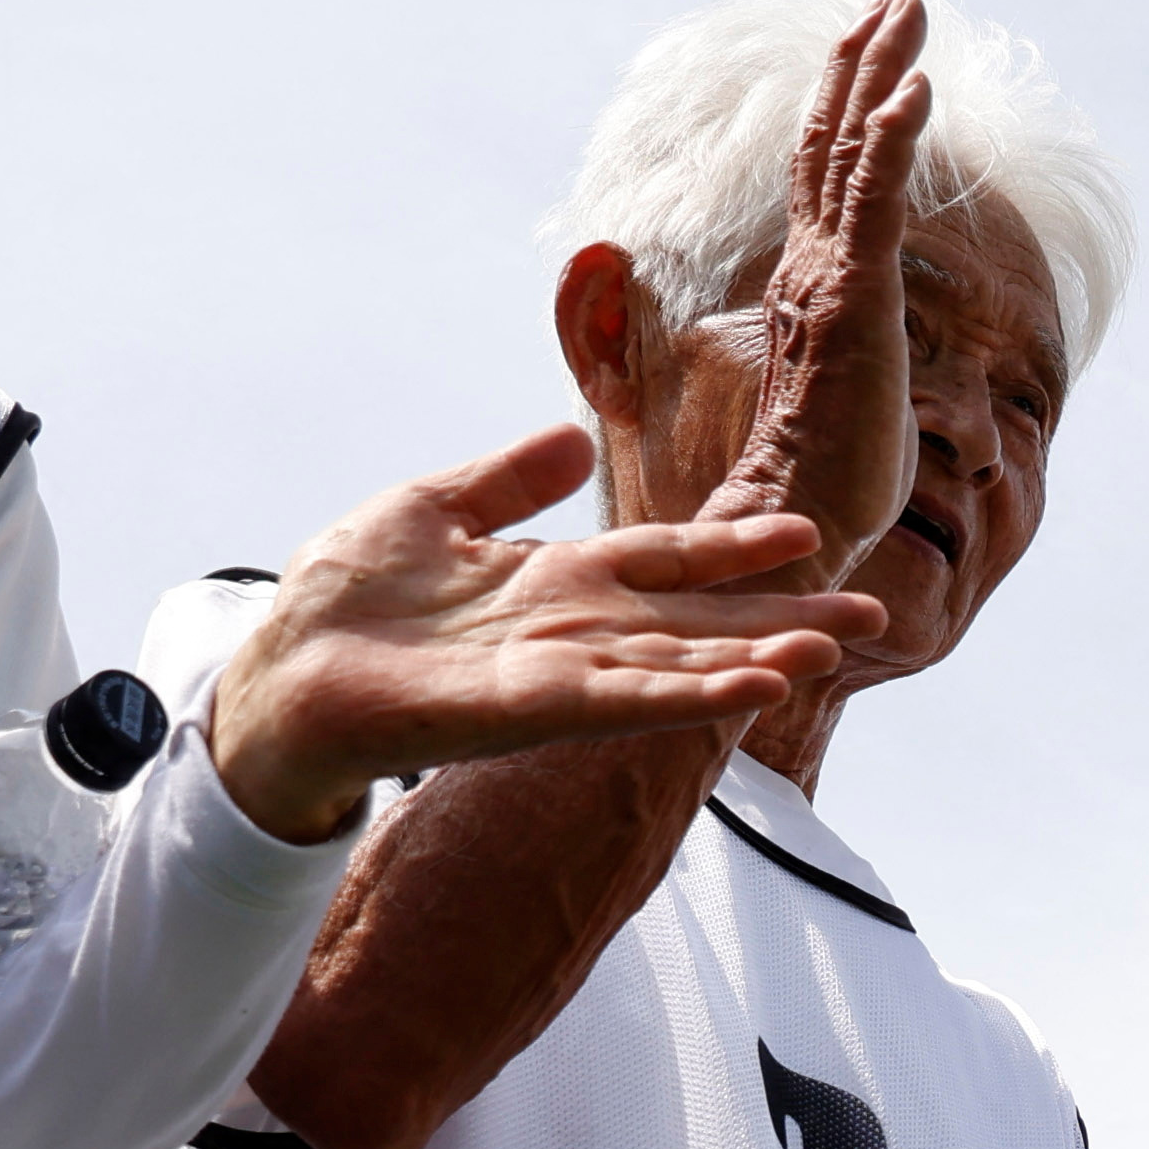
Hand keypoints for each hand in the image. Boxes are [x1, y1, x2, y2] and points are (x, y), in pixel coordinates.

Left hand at [199, 425, 882, 839]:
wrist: (278, 672)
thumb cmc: (341, 600)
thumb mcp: (431, 508)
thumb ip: (507, 482)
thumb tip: (570, 436)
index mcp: (552, 584)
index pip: (662, 562)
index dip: (731, 548)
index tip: (804, 532)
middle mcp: (568, 635)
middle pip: (694, 622)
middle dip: (779, 617)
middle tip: (870, 613)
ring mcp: (552, 677)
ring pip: (674, 666)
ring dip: (752, 660)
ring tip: (830, 650)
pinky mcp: (523, 712)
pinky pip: (621, 700)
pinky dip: (688, 694)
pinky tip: (746, 687)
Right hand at [709, 0, 930, 567]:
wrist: (794, 525)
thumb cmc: (823, 483)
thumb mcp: (846, 395)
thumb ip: (849, 353)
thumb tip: (871, 345)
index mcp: (805, 287)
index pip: (823, 180)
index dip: (845, 110)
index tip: (874, 57)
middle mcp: (808, 269)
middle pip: (830, 144)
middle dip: (862, 66)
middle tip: (892, 2)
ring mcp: (826, 279)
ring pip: (850, 152)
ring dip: (881, 73)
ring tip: (906, 11)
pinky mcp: (853, 298)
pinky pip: (873, 199)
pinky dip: (892, 137)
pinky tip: (917, 88)